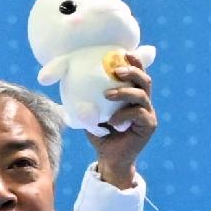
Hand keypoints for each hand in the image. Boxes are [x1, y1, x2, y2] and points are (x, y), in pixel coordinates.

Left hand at [92, 51, 156, 185]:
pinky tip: (112, 121)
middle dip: (132, 71)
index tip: (123, 52)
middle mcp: (143, 102)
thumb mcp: (89, 113)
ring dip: (125, 92)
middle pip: (144, 80)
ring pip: (142, 95)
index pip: (136, 74)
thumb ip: (84, 99)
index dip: (134, 61)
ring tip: (108, 94)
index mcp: (131, 95)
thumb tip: (62, 80)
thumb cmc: (99, 133)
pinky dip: (124, 115)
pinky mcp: (149, 126)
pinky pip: (139, 114)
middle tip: (116, 70)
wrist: (108, 159)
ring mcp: (148, 113)